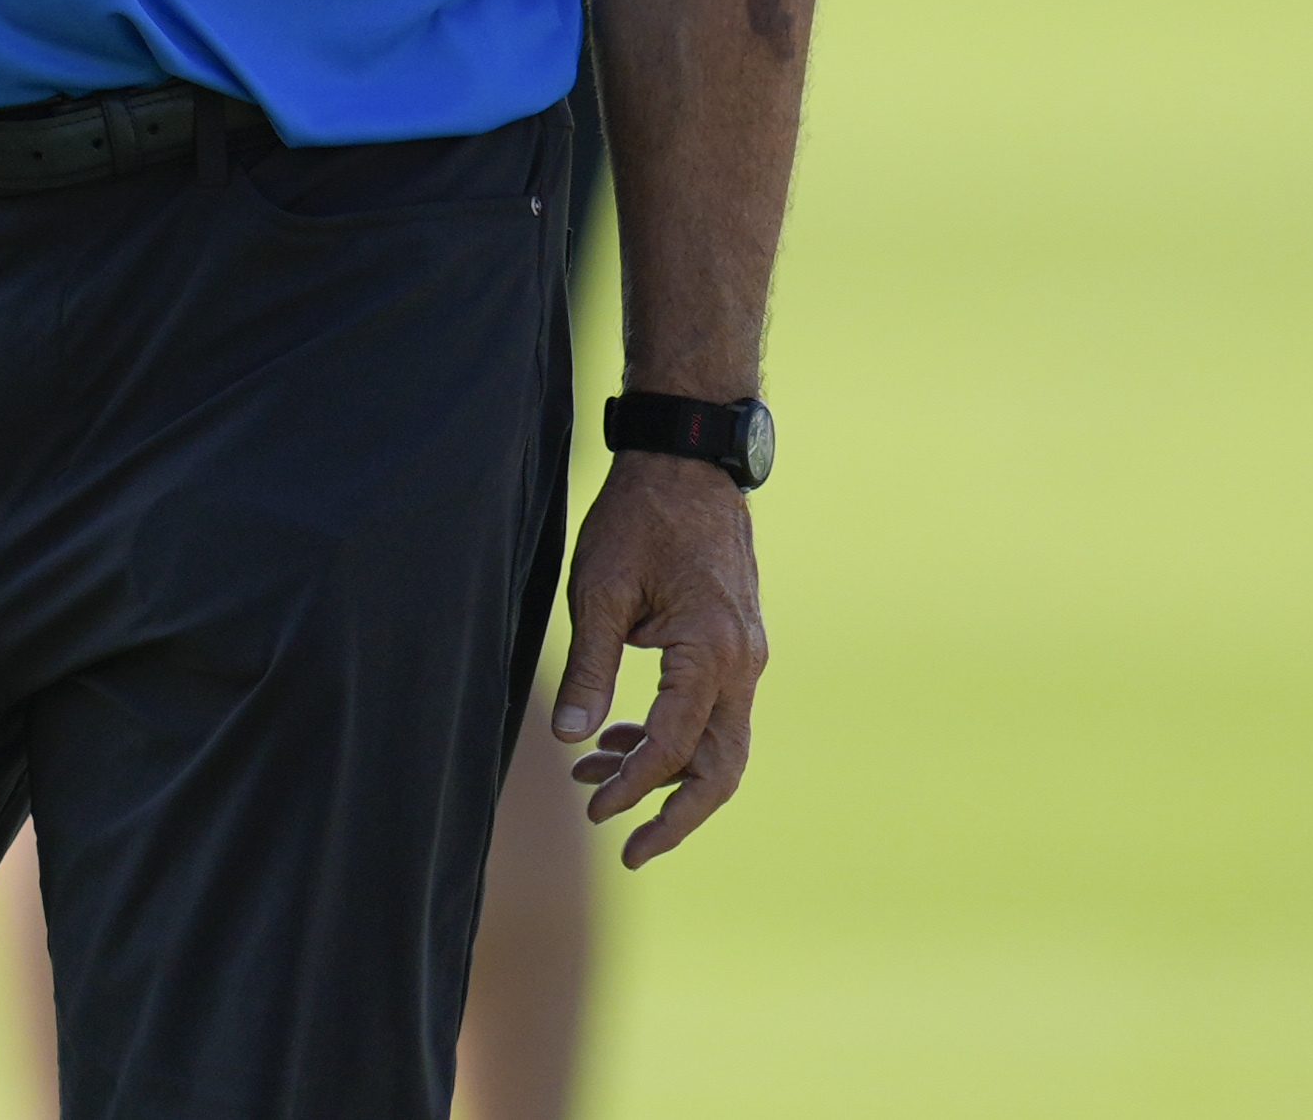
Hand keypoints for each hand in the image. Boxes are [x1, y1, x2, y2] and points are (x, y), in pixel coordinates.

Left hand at [550, 453, 769, 866]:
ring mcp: (744, 656)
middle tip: (627, 851)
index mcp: (711, 652)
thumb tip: (568, 739)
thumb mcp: (598, 590)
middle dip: (676, 816)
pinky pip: (709, 713)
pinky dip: (668, 736)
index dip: (635, 786)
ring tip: (592, 783)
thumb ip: (589, 669)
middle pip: (722, 767)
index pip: (676, 744)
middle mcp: (741, 663)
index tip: (595, 811)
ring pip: (717, 745)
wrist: (687, 462)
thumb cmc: (638, 517)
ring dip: (662, 773)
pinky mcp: (732, 647)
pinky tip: (614, 741)